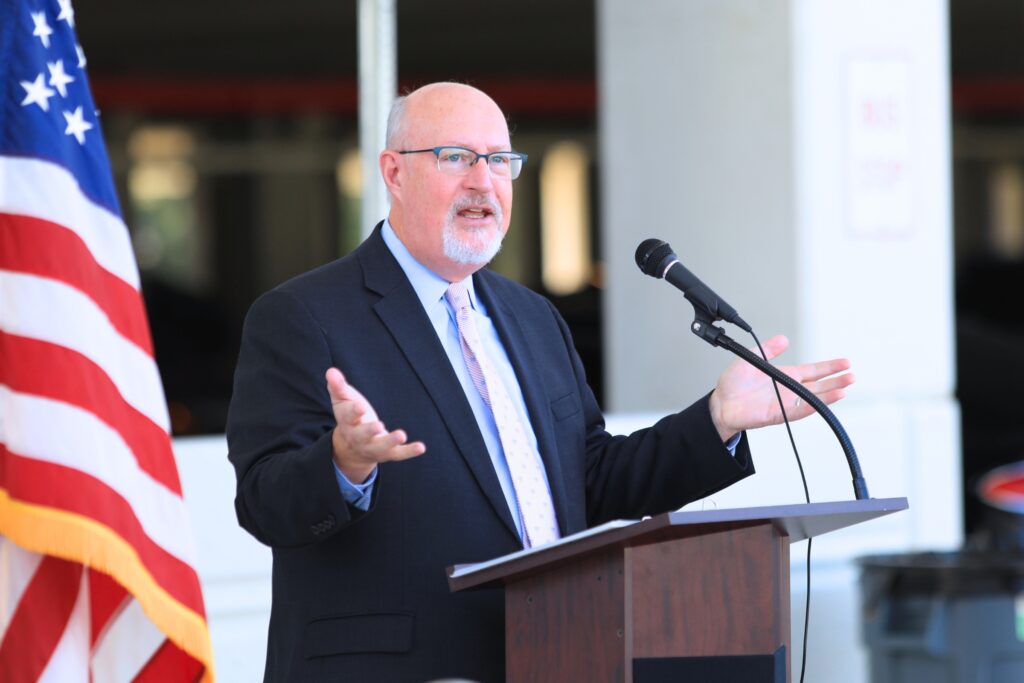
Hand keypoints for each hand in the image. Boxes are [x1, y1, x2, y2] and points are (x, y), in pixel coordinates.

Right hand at [326, 368, 425, 483]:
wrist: (352, 448)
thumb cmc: (350, 417)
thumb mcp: (342, 400)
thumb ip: (338, 386)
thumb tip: (330, 371)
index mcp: (348, 422)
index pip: (348, 416)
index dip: (353, 411)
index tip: (359, 406)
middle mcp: (359, 437)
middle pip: (362, 435)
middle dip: (370, 430)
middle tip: (378, 425)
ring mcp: (374, 446)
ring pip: (381, 447)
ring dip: (390, 441)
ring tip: (401, 435)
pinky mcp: (388, 453)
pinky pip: (398, 453)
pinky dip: (409, 451)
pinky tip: (421, 447)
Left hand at [708, 335, 853, 441]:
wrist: (720, 403)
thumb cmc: (733, 384)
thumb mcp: (751, 359)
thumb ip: (768, 350)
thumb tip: (784, 339)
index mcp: (785, 375)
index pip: (812, 371)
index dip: (829, 367)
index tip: (845, 362)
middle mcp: (788, 389)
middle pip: (818, 385)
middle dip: (836, 380)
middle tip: (852, 375)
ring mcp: (785, 402)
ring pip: (812, 399)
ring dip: (829, 394)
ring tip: (845, 388)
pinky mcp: (777, 414)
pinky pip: (798, 411)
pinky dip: (811, 406)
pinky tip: (824, 401)